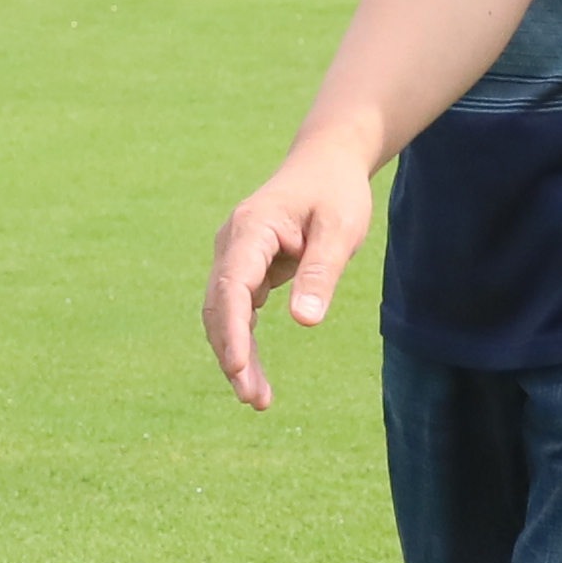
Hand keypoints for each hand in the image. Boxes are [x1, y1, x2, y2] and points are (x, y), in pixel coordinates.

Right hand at [202, 133, 378, 409]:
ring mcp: (234, 257)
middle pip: (220, 307)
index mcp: (251, 229)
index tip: (238, 366)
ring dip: (236, 356)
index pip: (232, 285)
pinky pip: (238, 312)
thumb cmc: (335, 191)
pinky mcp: (245, 269)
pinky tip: (254, 376)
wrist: (325, 162)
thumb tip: (304, 322)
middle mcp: (232, 244)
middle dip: (232, 355)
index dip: (232, 329)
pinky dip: (244, 343)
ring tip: (258, 400)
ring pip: (224, 315)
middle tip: (254, 399)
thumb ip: (320, 272)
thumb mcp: (340, 228)